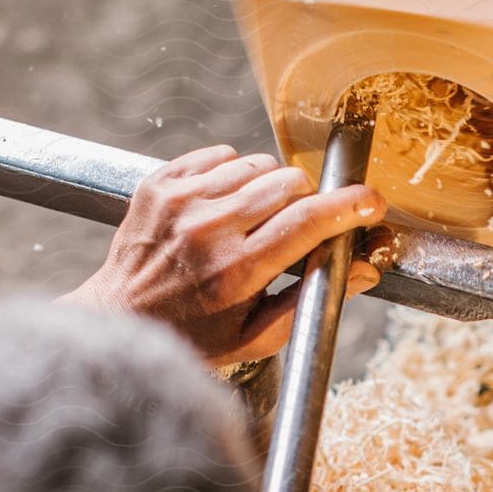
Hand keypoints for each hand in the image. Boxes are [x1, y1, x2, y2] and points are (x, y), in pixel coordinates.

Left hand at [63, 143, 386, 365]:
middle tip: (299, 227)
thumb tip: (365, 269)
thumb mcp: (256, 336)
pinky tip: (224, 206)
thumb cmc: (195, 335)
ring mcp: (180, 201)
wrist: (121, 317)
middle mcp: (206, 230)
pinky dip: (233, 175)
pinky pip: (221, 155)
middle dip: (307, 201)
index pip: (307, 221)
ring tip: (254, 220)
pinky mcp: (161, 182)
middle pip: (288, 183)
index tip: (371, 202)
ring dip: (269, 187)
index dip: (349, 206)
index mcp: (235, 272)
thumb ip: (311, 299)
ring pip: (257, 165)